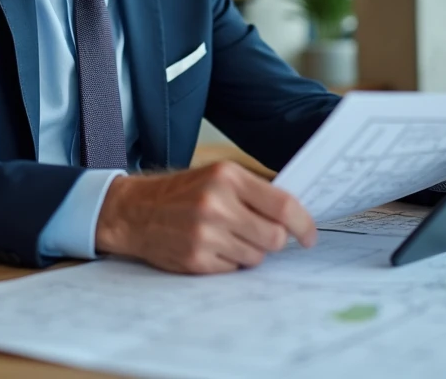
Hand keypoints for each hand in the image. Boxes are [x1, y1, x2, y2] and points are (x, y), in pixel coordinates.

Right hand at [95, 161, 316, 273]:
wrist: (134, 211)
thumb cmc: (182, 193)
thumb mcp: (218, 176)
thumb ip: (255, 191)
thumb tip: (295, 214)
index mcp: (227, 177)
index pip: (283, 206)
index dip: (304, 224)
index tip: (310, 235)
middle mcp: (216, 204)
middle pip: (275, 237)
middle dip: (273, 239)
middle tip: (258, 233)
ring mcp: (205, 234)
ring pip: (256, 256)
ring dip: (249, 251)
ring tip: (226, 236)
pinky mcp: (196, 260)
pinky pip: (234, 269)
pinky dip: (229, 262)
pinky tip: (210, 247)